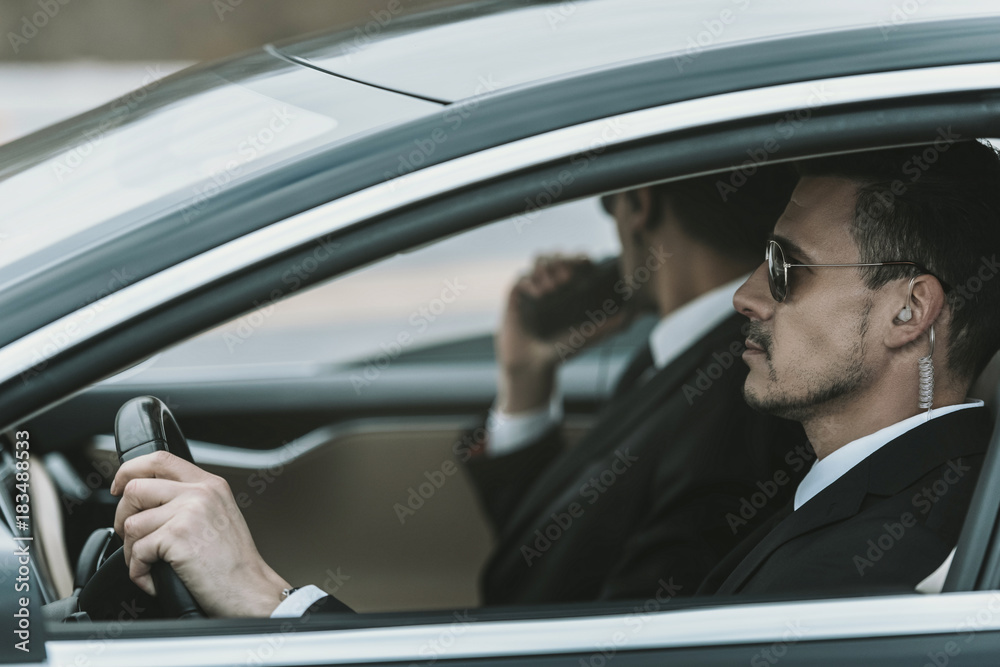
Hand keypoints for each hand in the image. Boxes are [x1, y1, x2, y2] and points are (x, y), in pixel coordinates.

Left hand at [111, 451, 290, 617]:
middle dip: (122, 516)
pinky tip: (155, 579)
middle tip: (131, 537)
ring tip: (150, 565)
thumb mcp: (219, 516)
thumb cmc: (235, 563)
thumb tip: (148, 502)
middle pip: (135, 489)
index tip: (119, 486)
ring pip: (131, 524)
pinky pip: (136, 552)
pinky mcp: (177, 537)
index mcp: (210, 484)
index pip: (159, 459)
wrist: (250, 589)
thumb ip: (189, 500)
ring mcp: (188, 512)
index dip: (130, 470)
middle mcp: (200, 492)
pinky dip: (139, 572)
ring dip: (131, 551)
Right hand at [496, 254, 629, 413]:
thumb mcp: (587, 337)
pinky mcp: (515, 295)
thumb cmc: (560, 352)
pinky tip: (541, 295)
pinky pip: (523, 276)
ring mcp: (531, 287)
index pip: (575, 260)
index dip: (580, 258)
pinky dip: (533, 281)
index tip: (588, 265)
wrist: (532, 366)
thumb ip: (608, 327)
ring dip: (548, 267)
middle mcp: (549, 283)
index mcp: (568, 288)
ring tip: (554, 288)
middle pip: (557, 254)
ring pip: (539, 259)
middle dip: (564, 259)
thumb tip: (631, 318)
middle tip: (570, 276)